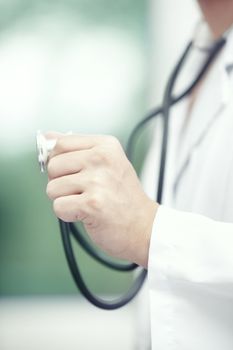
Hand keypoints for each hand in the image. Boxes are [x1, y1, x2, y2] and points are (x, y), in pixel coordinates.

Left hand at [46, 133, 157, 267]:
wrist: (144, 227)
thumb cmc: (123, 197)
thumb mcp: (106, 163)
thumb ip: (76, 148)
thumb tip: (47, 136)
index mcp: (106, 145)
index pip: (61, 143)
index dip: (58, 160)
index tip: (70, 172)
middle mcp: (102, 159)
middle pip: (53, 165)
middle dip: (61, 182)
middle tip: (83, 190)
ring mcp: (97, 181)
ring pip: (52, 188)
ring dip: (65, 200)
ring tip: (87, 202)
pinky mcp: (92, 204)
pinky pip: (58, 206)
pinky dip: (68, 214)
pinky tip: (87, 213)